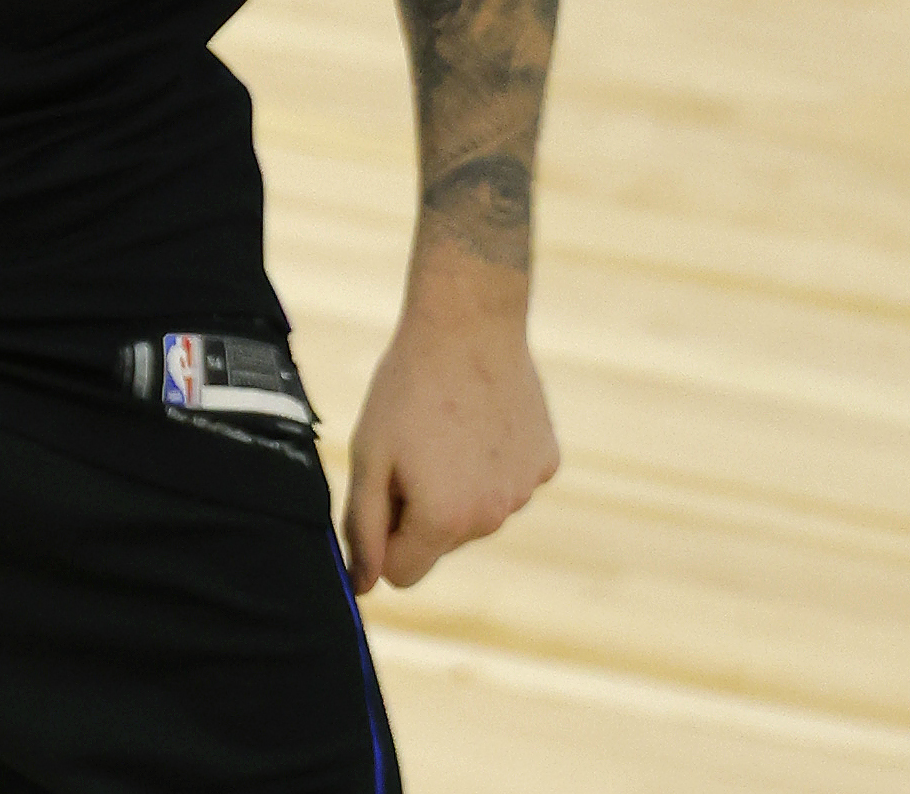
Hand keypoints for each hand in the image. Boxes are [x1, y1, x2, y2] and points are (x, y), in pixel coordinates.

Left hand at [340, 272, 558, 593]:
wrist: (468, 324)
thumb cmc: (407, 388)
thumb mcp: (369, 456)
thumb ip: (363, 528)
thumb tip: (364, 585)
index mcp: (443, 522)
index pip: (403, 574)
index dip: (385, 536)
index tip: (385, 490)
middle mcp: (492, 518)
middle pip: (442, 542)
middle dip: (423, 509)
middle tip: (415, 448)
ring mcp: (525, 491)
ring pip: (477, 512)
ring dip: (459, 485)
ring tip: (448, 428)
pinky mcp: (547, 462)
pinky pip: (509, 482)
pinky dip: (494, 462)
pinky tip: (483, 419)